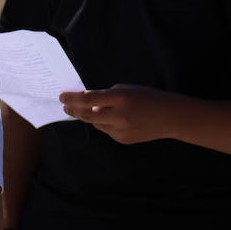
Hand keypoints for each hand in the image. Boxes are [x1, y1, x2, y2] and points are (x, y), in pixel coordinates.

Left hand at [58, 84, 173, 144]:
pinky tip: (114, 119)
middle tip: (66, 106)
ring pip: (95, 124)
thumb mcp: (127, 89)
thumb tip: (87, 101)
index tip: (61, 97)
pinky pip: (106, 130)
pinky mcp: (122, 140)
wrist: (169, 117)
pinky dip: (105, 124)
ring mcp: (120, 130)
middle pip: (87, 115)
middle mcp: (119, 116)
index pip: (89, 99)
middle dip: (74, 110)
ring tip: (89, 110)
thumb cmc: (148, 98)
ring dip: (90, 117)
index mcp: (120, 98)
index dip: (72, 98)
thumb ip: (107, 95)